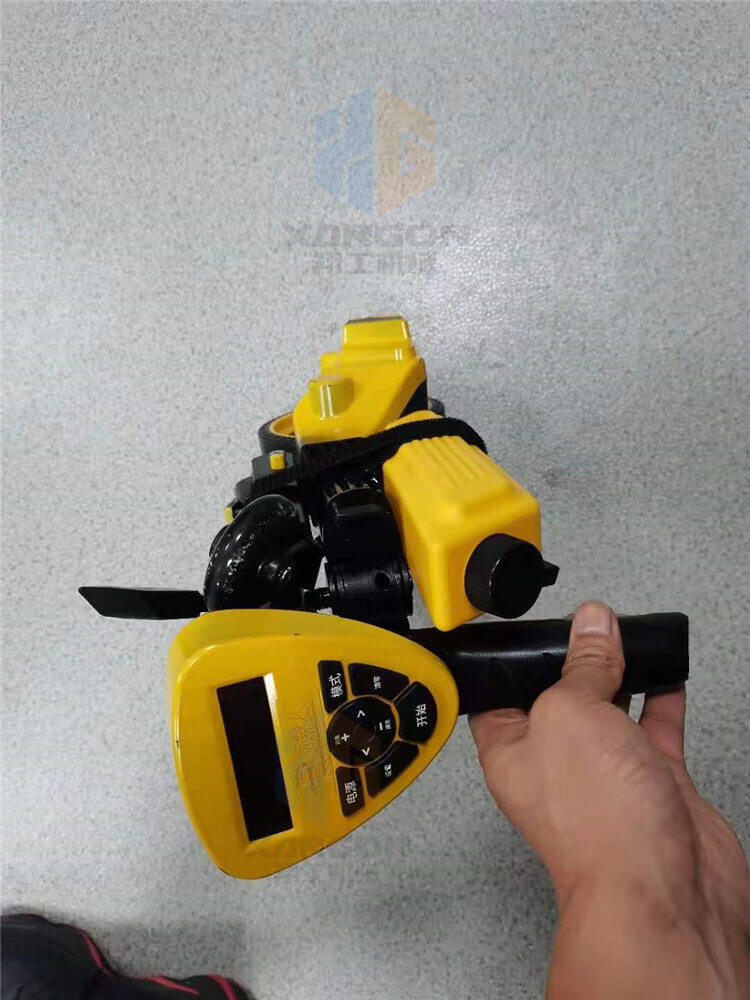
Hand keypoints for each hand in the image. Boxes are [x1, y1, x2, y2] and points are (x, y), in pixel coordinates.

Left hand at [470, 601, 748, 999]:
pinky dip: (661, 697)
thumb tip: (591, 624)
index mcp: (512, 749)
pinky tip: (665, 672)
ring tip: (627, 634)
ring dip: (619, 672)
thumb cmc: (598, 828)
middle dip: (574, 658)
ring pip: (609, 708)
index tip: (528, 625)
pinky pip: (654, 727)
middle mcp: (556, 762)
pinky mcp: (653, 781)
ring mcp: (606, 773)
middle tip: (591, 623)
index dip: (512, 658)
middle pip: (560, 695)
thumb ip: (581, 666)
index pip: (501, 692)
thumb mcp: (571, 715)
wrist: (664, 890)